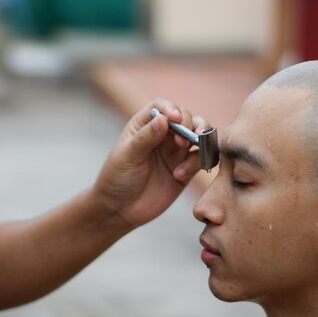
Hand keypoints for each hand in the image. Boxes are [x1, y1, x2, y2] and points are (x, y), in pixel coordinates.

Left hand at [94, 98, 211, 227]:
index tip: (175, 118)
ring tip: (193, 148)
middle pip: (186, 117)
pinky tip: (178, 175)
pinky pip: (200, 159)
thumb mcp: (127, 156)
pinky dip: (196, 163)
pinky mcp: (185, 170)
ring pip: (199, 135)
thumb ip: (145, 138)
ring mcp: (175, 152)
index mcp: (144, 125)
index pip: (161, 107)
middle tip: (185, 139)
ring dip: (201, 139)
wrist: (120, 210)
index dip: (171, 108)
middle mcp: (163, 135)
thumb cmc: (117, 178)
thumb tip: (163, 119)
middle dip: (190, 124)